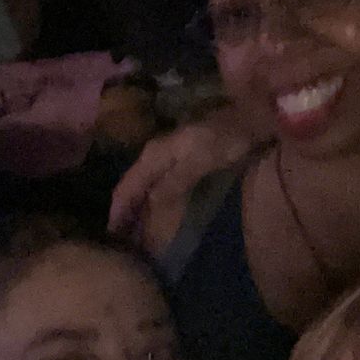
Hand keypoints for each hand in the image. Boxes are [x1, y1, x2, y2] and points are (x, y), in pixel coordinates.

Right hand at [108, 106, 250, 251]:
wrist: (249, 117)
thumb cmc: (226, 139)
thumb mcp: (201, 159)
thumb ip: (175, 180)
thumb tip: (149, 203)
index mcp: (154, 154)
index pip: (126, 187)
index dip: (117, 212)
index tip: (110, 237)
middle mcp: (154, 153)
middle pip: (131, 187)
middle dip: (124, 213)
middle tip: (119, 242)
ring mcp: (166, 155)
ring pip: (142, 185)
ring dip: (136, 208)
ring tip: (133, 233)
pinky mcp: (180, 159)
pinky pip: (155, 183)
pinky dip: (150, 200)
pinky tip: (153, 212)